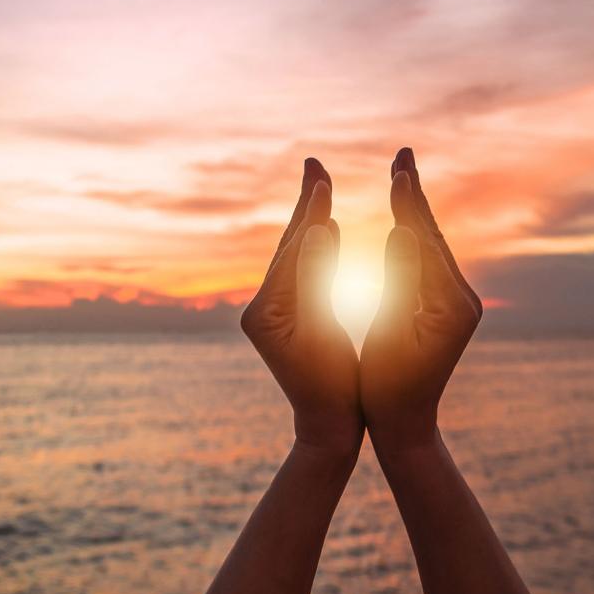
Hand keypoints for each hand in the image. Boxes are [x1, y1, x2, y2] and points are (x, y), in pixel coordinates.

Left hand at [240, 158, 362, 454]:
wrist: (328, 429)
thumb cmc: (330, 388)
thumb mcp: (322, 333)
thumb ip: (316, 280)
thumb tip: (316, 229)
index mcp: (265, 310)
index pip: (290, 250)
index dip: (308, 211)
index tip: (321, 174)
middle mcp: (262, 307)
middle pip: (287, 246)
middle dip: (304, 205)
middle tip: (313, 163)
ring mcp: (274, 312)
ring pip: (295, 256)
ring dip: (310, 221)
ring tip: (319, 187)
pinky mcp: (288, 318)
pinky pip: (304, 272)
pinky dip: (317, 247)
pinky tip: (327, 230)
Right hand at [360, 147, 482, 449]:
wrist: (406, 425)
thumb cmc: (389, 390)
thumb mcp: (390, 336)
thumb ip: (398, 283)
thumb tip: (401, 232)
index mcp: (451, 305)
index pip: (427, 242)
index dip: (410, 203)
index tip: (398, 168)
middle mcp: (462, 298)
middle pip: (434, 236)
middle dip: (415, 195)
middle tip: (403, 153)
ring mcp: (456, 302)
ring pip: (431, 246)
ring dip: (415, 210)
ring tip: (402, 176)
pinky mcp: (446, 307)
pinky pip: (427, 261)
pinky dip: (414, 234)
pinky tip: (404, 219)